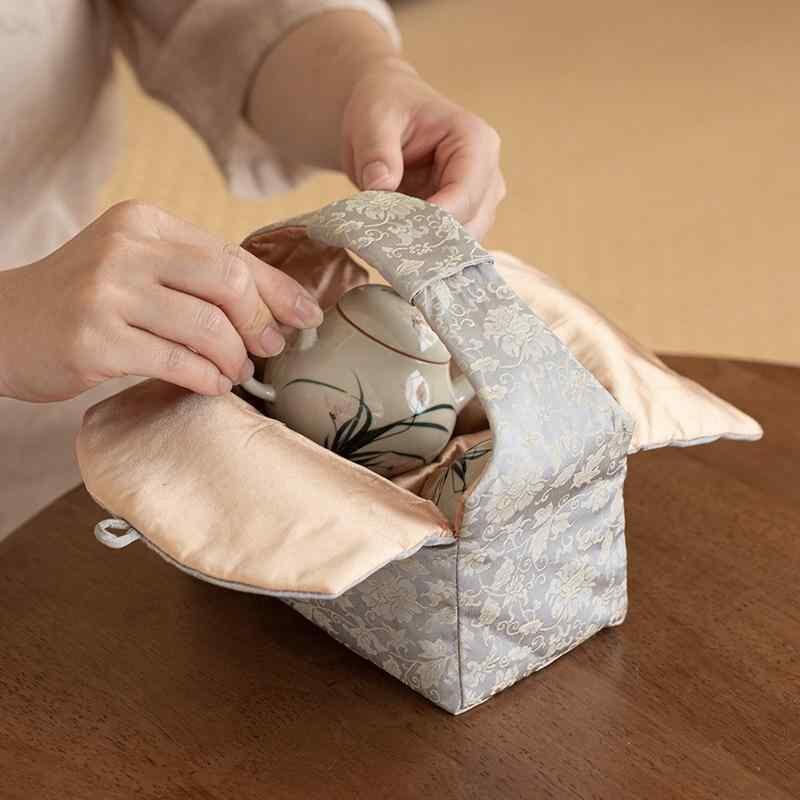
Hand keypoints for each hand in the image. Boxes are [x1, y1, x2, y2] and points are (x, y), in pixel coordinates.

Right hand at [0, 201, 321, 401]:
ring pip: (207, 327)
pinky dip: (206, 378)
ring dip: (234, 358)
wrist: (1, 325)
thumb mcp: (137, 267)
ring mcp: (107, 292)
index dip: (278, 289)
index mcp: (145, 223)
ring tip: (237, 371)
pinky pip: (177, 361)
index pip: (231, 254)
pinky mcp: (94, 339)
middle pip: (229, 283)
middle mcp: (126, 248)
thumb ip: (196, 275)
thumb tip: (276, 307)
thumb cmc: (84, 300)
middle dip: (261, 323)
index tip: (308, 316)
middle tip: (269, 349)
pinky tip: (212, 384)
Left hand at [341, 59, 505, 238]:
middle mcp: (487, 173)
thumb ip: (378, 152)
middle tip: (390, 251)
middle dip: (432, 241)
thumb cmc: (386, 108)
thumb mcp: (374, 120)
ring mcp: (480, 199)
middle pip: (471, 223)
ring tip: (392, 251)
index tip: (400, 235)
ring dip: (430, 251)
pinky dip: (427, 253)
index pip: (465, 193)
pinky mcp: (464, 218)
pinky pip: (451, 246)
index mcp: (475, 141)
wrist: (386, 117)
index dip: (435, 220)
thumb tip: (381, 185)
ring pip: (465, 242)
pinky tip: (400, 252)